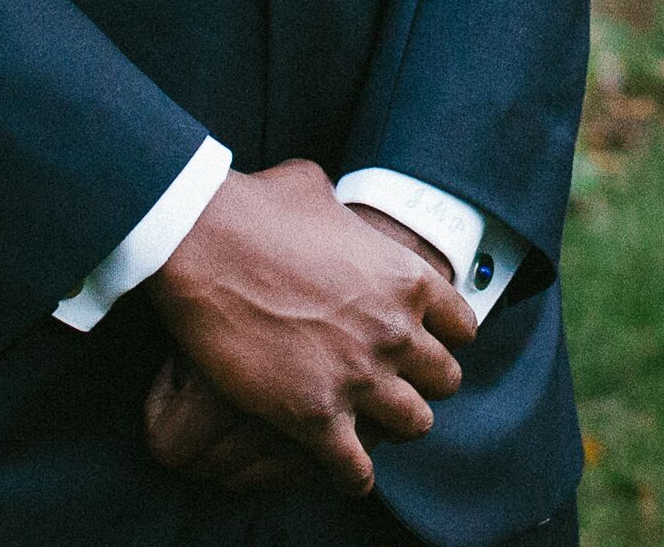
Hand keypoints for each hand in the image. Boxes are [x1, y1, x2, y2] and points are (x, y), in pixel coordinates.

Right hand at [145, 161, 474, 496]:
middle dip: (423, 383)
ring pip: (414, 425)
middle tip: (396, 383)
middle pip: (445, 380)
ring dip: (394, 426)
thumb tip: (329, 209)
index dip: (442, 336)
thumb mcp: (315, 188)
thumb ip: (341, 212)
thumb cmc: (254, 208)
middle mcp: (395, 331)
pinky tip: (344, 472)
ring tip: (371, 425)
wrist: (202, 242)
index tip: (421, 341)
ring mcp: (359, 377)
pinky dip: (353, 476)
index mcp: (405, 279)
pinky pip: (355, 469)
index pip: (461, 326)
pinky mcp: (314, 415)